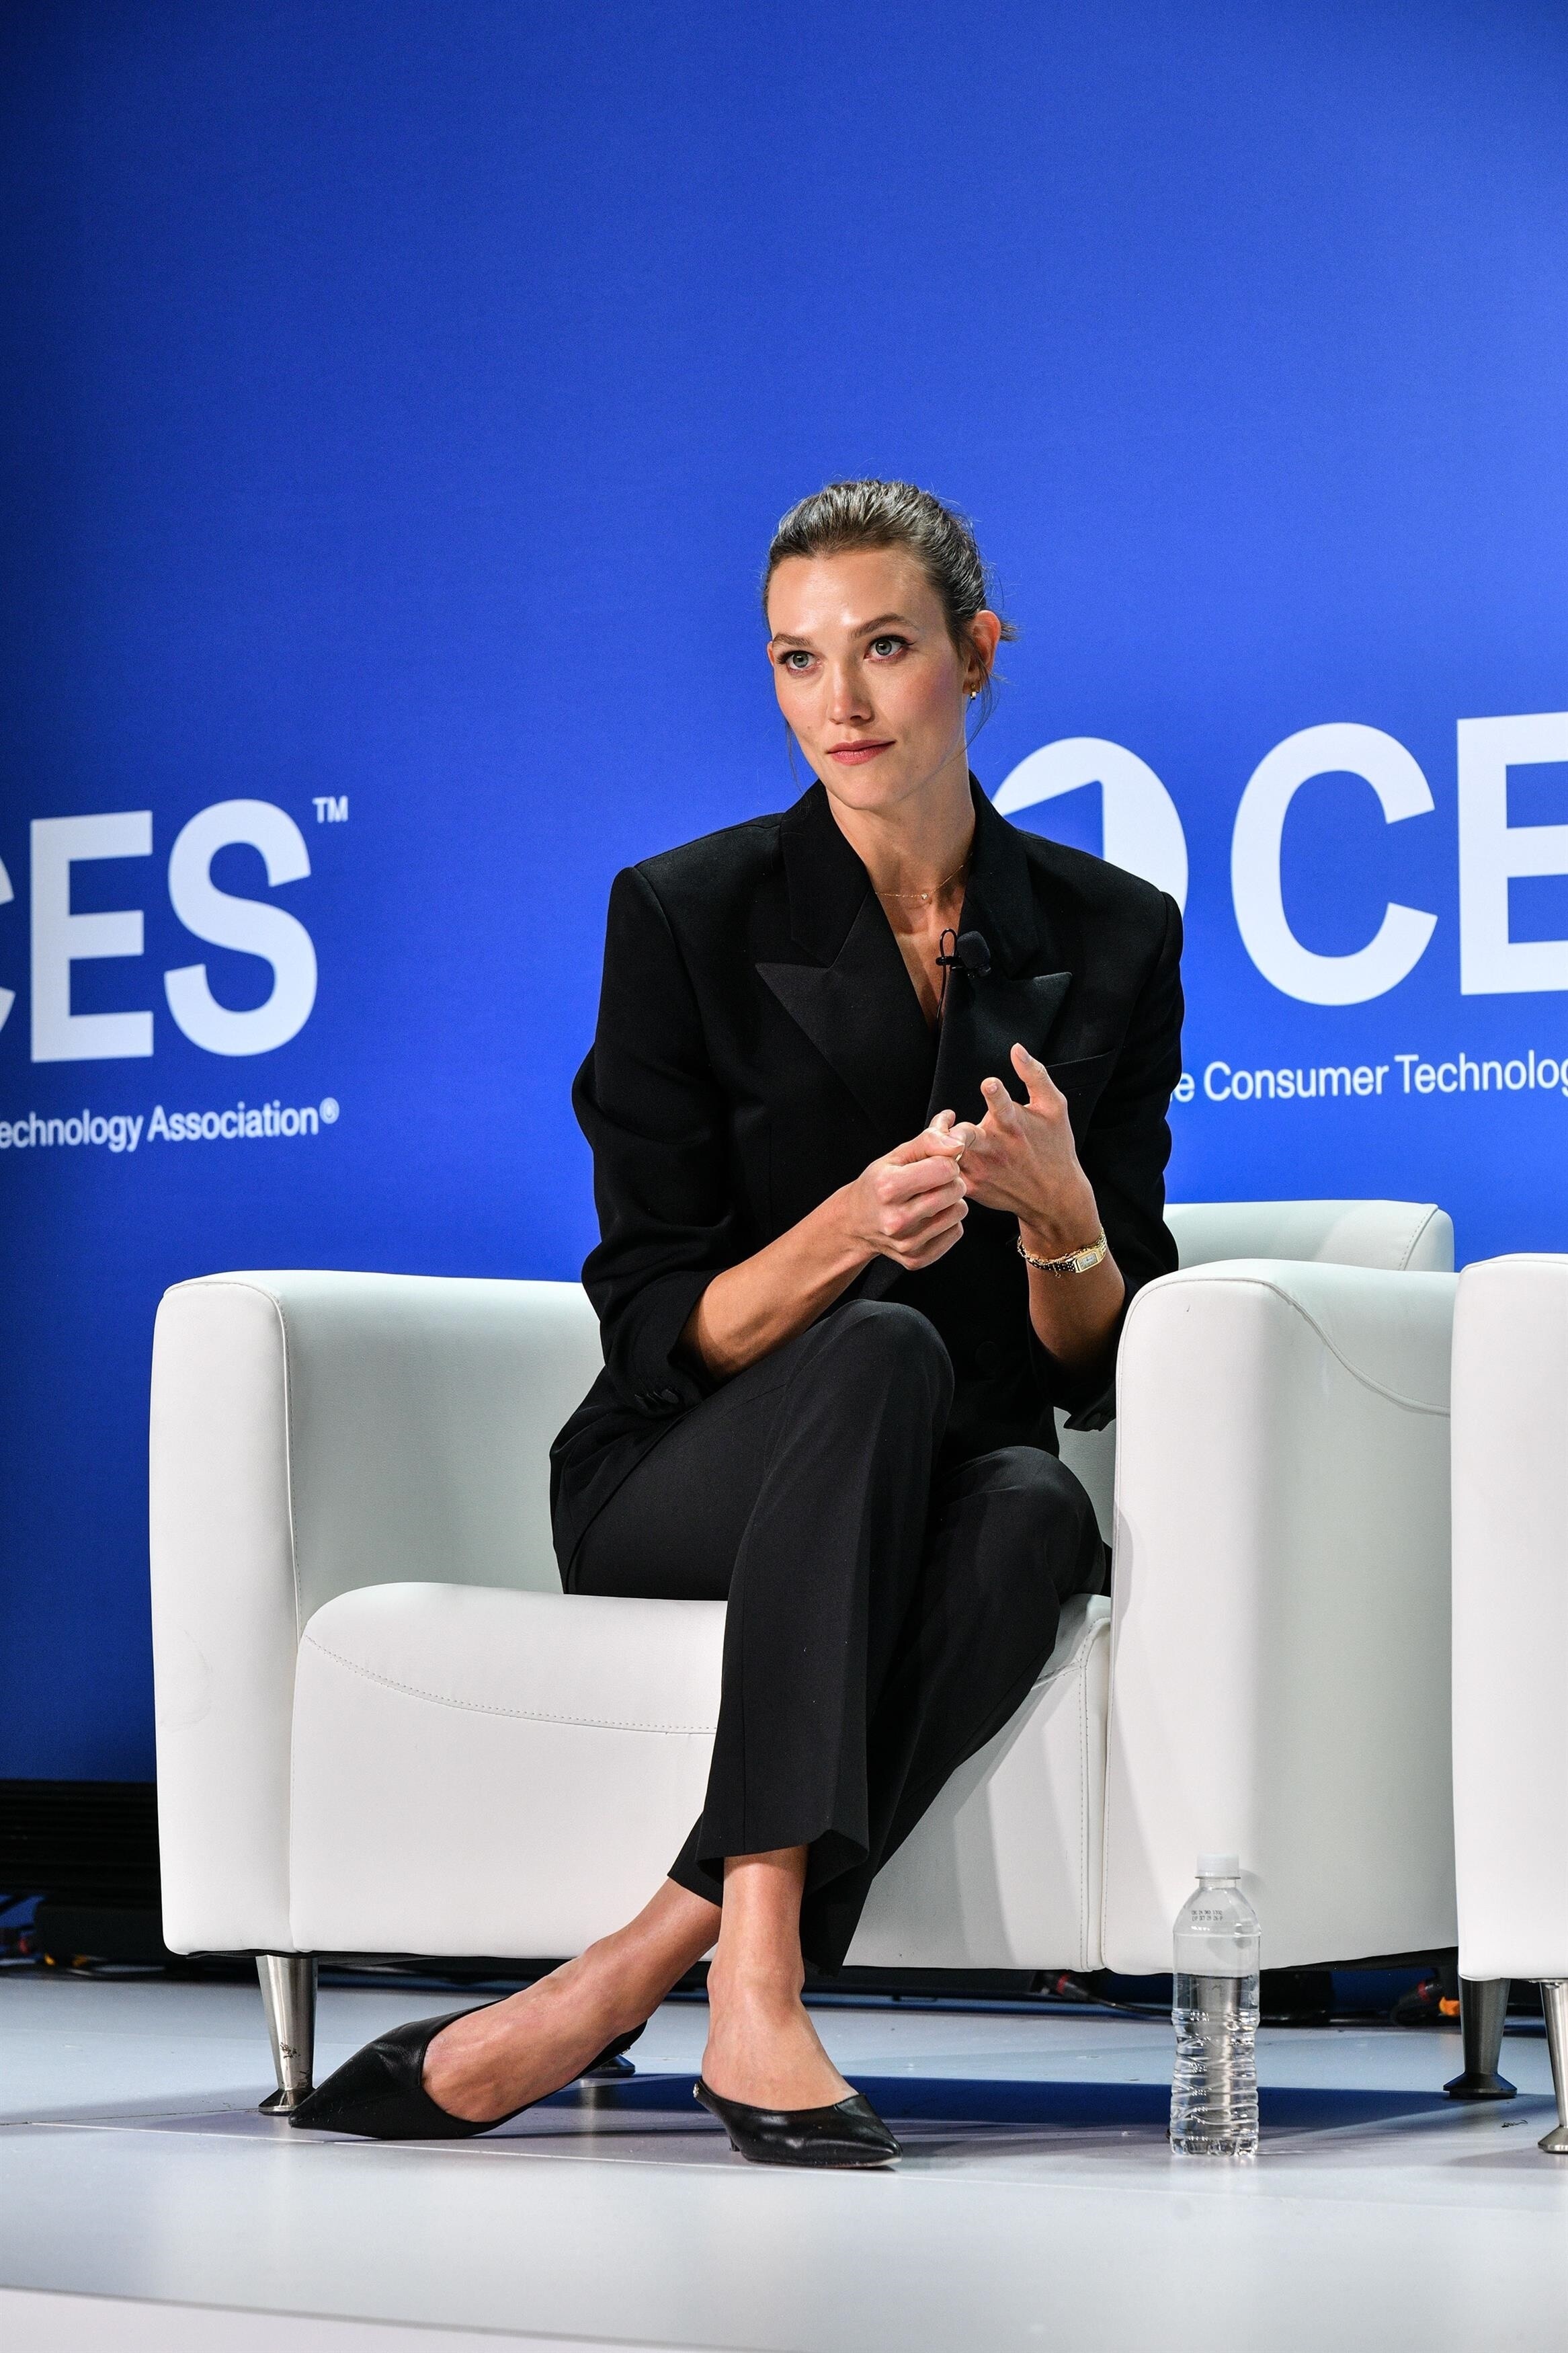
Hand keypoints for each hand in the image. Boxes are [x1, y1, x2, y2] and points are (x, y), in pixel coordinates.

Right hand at [839, 1112, 968, 1271]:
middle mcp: (896, 1219)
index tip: (935, 1165)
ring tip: (931, 1200)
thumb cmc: (878, 1185)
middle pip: (955, 1191)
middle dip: (951, 1181)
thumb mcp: (896, 1156)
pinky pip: (956, 1232)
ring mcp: (907, 1242)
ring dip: (951, 1202)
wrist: (856, 1224)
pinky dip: (947, 1223)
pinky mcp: (916, 1258)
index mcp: (888, 1187)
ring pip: (959, 1212)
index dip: (946, 1162)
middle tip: (934, 1183)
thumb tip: (957, 1145)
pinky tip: (929, 1219)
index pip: (945, 1168)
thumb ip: (928, 1142)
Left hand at [952, 1044, 1099, 1253]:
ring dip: (939, 1143)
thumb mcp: (1054, 1107)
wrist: (1054, 1195)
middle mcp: (996, 1147)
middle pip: (967, 1136)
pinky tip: (939, 1152)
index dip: (995, 1093)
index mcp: (1014, 1124)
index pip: (1002, 1105)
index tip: (989, 1083)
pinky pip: (945, 1175)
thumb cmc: (1054, 1145)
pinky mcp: (972, 1185)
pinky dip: (938, 1164)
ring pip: (948, 1155)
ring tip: (941, 1131)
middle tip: (947, 1122)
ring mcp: (982, 1169)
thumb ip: (1035, 1075)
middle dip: (958, 1131)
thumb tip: (1016, 1048)